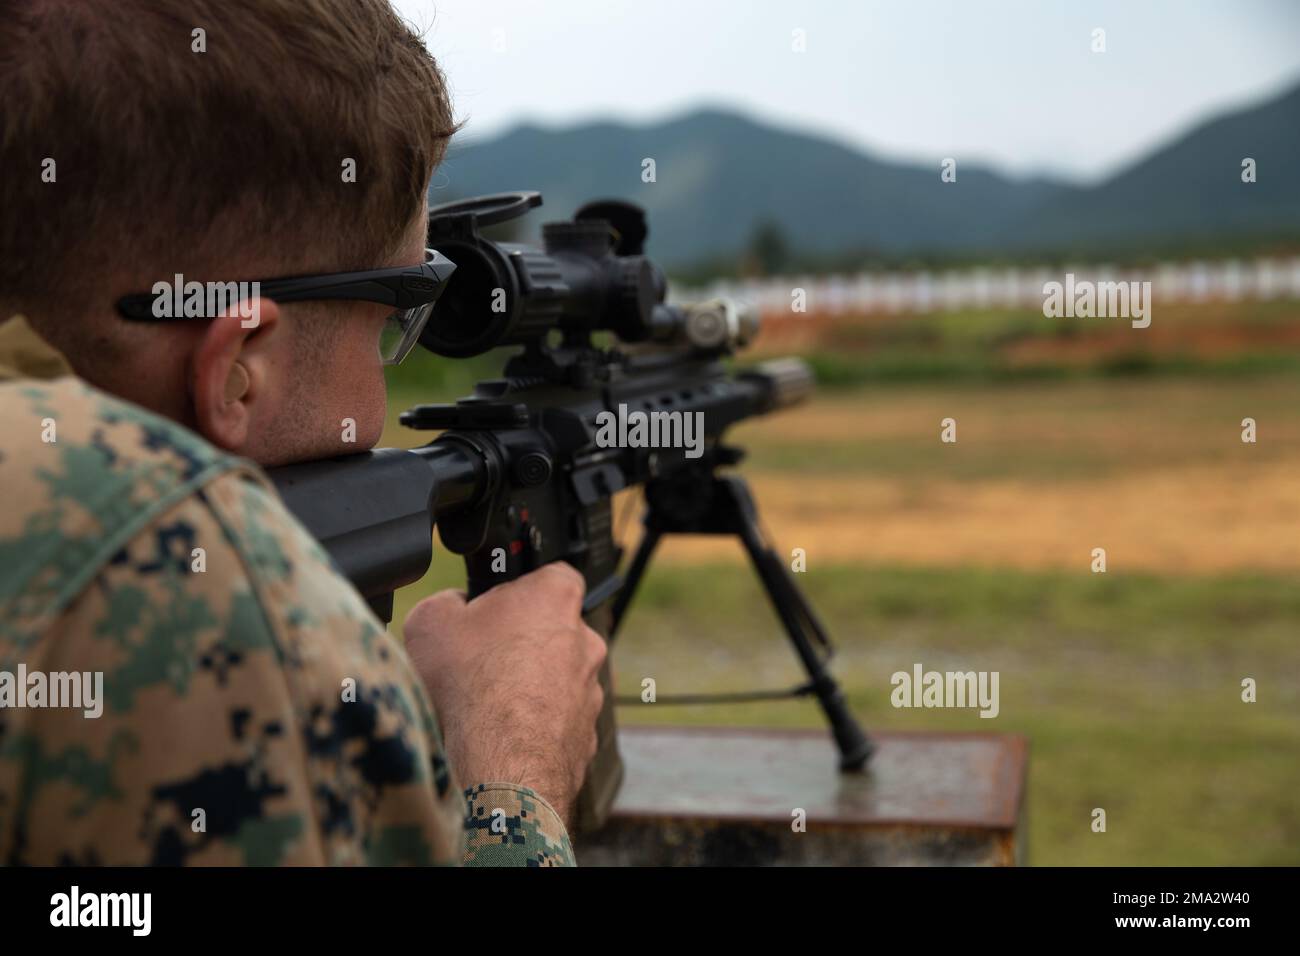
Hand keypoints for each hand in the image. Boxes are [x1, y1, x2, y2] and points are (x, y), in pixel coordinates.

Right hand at [402, 562, 606, 823]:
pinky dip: (535, 727)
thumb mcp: (430, 620)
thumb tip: (453, 606)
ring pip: (557, 679)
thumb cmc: (470, 686)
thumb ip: (447, 600)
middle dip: (522, 642)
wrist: (500, 764)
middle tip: (484, 660)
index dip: (519, 589)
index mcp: (554, 598)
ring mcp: (591, 690)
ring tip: (488, 705)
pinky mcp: (587, 734)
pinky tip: (502, 736)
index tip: (495, 608)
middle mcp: (585, 639)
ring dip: (530, 687)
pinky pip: (558, 722)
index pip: (551, 574)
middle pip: (552, 630)